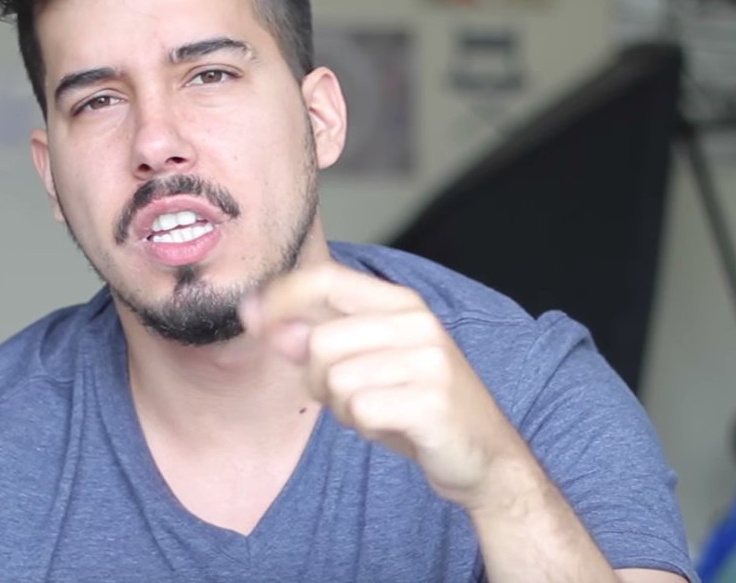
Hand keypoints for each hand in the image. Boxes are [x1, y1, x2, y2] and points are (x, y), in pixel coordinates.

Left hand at [239, 261, 533, 510]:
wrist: (484, 456)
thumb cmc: (416, 404)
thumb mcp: (365, 363)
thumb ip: (316, 338)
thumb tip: (263, 319)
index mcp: (399, 303)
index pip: (327, 278)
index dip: (281, 295)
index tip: (250, 316)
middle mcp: (417, 322)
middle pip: (320, 341)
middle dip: (315, 379)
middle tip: (346, 397)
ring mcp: (428, 360)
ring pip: (335, 379)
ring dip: (341, 407)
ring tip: (374, 411)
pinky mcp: (432, 400)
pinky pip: (359, 410)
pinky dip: (362, 426)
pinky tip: (389, 426)